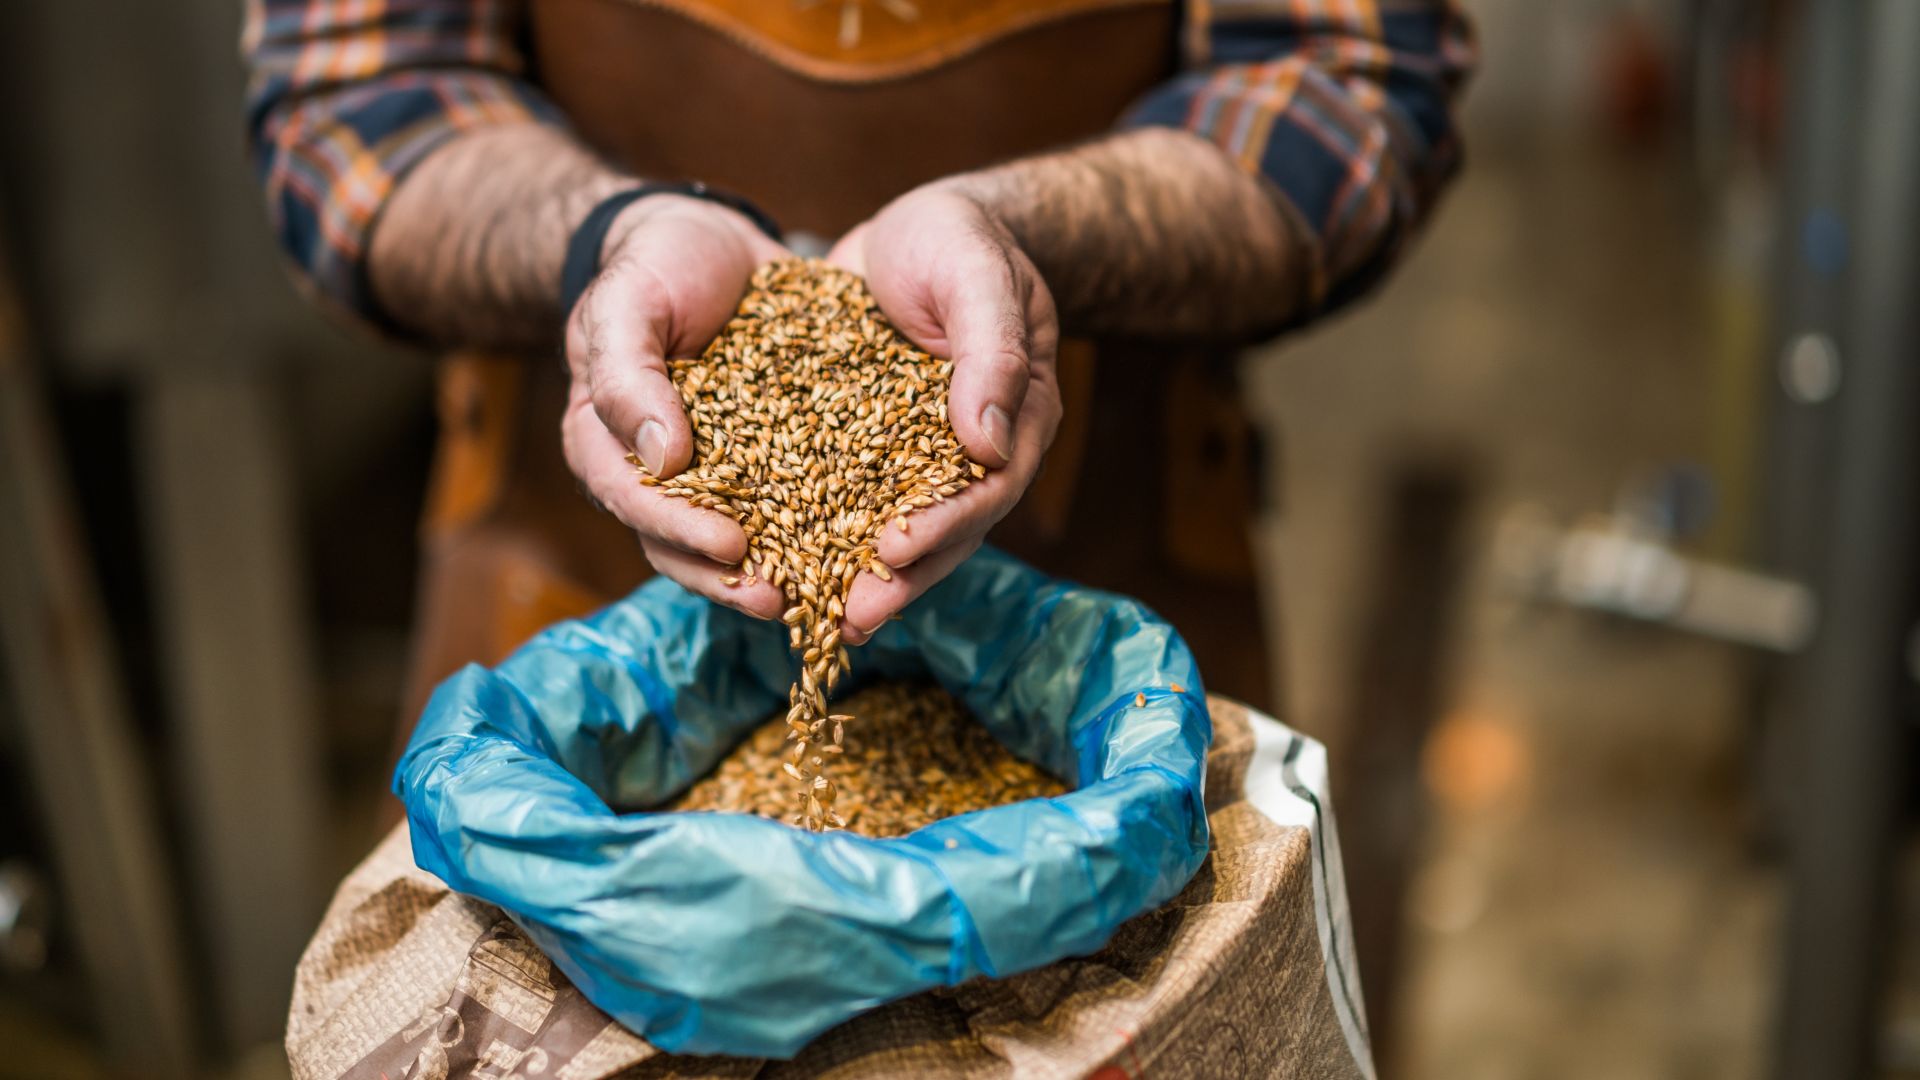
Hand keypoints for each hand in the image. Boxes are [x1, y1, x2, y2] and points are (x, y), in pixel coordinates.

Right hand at [562, 195, 789, 618]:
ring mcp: (718, 471)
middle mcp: (661, 474)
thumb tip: (662, 460)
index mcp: (609, 445)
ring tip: (826, 593)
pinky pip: (796, 500)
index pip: (636, 503)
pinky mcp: (773, 458)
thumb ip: (626, 375)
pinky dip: (824, 525)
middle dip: (732, 580)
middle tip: (782, 601)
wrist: (708, 237)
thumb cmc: (653, 266)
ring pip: (742, 538)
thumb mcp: (626, 302)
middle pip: (685, 546)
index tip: (733, 546)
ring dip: (781, 570)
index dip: (682, 531)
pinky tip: (863, 544)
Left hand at [827, 183, 1062, 642]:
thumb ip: (992, 352)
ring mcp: (924, 455)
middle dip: (901, 578)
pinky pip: (853, 499)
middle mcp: (976, 450)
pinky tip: (785, 566)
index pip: (987, 487)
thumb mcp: (977, 275)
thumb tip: (987, 443)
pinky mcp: (873, 449)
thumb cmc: (960, 239)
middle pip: (947, 529)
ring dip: (862, 575)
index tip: (895, 551)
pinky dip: (825, 534)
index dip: (945, 524)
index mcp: (1016, 415)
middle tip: (851, 617)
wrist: (920, 224)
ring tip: (822, 619)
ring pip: (900, 527)